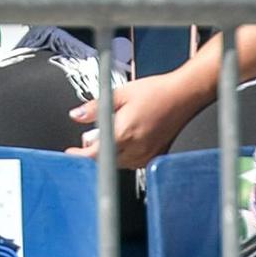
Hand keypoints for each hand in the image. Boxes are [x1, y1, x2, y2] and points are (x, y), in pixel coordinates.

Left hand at [67, 72, 204, 169]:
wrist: (183, 95)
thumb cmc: (156, 92)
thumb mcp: (119, 93)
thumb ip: (95, 107)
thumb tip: (76, 115)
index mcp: (124, 133)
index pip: (95, 154)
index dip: (79, 155)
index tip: (72, 152)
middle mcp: (136, 148)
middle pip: (105, 161)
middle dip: (94, 150)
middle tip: (91, 136)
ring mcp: (147, 155)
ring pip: (119, 164)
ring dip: (110, 153)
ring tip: (113, 132)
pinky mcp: (156, 156)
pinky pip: (134, 163)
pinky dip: (125, 155)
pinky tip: (127, 139)